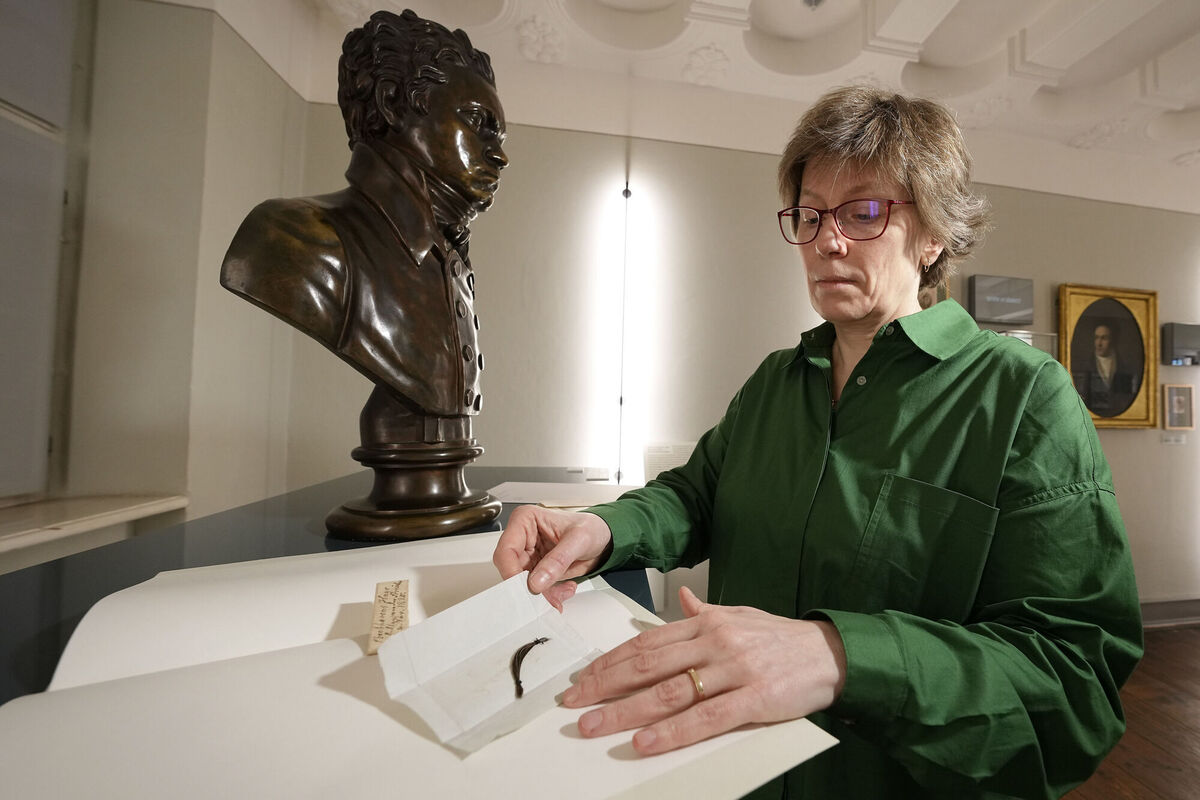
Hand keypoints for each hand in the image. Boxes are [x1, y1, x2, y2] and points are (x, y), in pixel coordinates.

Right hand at [492, 505, 612, 610]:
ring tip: (562, 593)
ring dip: (542, 594)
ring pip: (522, 584)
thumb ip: (558, 560)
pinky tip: (564, 589)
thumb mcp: (579, 540)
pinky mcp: (535, 570)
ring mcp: (528, 555)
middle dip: (530, 588)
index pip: (506, 550)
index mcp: (525, 520)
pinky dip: (549, 595)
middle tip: (547, 599)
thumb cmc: (591, 528)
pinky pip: (535, 589)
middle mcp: (522, 538)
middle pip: (511, 570)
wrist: (603, 538)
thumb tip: (537, 581)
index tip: (527, 588)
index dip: (512, 572)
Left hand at [561, 586, 846, 754]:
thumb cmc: (783, 639)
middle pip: (647, 664)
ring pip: (669, 691)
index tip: (583, 678)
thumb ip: (707, 612)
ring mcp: (733, 669)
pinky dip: (672, 731)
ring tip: (595, 725)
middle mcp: (714, 642)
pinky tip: (645, 741)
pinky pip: (705, 717)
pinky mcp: (754, 698)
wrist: (831, 653)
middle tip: (574, 703)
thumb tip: (684, 600)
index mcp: (707, 623)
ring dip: (625, 710)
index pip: (646, 642)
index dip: (610, 661)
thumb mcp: (741, 615)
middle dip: (605, 685)